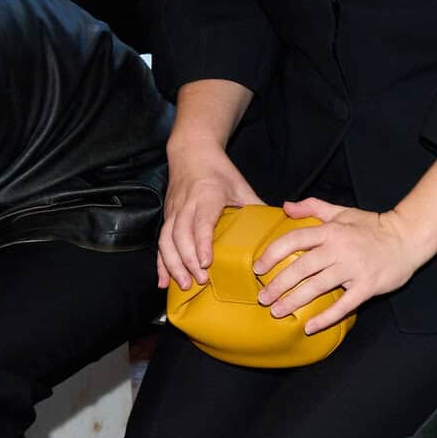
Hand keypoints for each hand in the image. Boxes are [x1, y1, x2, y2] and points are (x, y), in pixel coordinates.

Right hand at [157, 147, 259, 289]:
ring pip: (166, 240)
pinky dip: (161, 263)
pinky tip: (163, 281)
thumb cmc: (218, 170)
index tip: (206, 262)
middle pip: (181, 235)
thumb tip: (276, 231)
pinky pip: (160, 242)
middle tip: (200, 280)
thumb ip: (255, 207)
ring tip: (183, 285)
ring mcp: (173, 211)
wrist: (191, 153)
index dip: (202, 243)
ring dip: (173, 265)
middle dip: (188, 260)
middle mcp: (186, 204)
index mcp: (207, 195)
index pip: (201, 222)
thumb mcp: (241, 186)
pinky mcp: (167, 218)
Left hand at [253, 198, 419, 327]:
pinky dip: (325, 318)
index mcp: (331, 231)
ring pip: (317, 287)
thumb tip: (285, 206)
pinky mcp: (367, 286)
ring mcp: (353, 269)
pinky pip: (343, 305)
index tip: (258, 268)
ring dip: (294, 301)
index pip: (294, 240)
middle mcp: (339, 249)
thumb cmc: (373, 226)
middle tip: (263, 298)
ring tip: (277, 312)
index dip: (273, 254)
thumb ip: (313, 207)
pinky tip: (309, 327)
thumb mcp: (342, 211)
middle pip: (301, 267)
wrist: (408, 237)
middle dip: (278, 284)